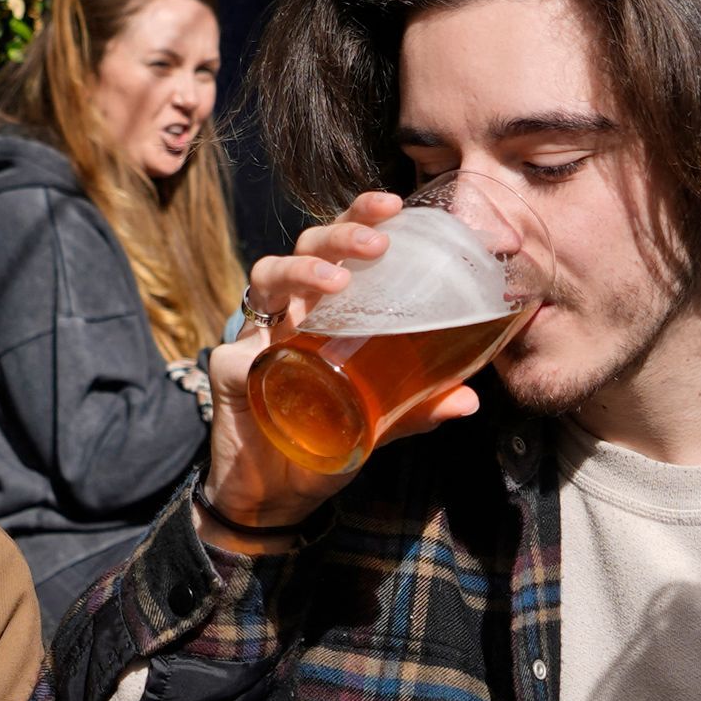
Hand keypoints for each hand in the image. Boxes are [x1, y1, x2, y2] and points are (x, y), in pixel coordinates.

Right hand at [197, 188, 490, 542]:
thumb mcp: (380, 423)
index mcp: (329, 310)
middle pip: (309, 246)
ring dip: (304, 271)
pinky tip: (278, 349)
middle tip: (379, 244)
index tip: (397, 203)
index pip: (344, 248)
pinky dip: (257, 345)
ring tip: (338, 283)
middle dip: (342, 234)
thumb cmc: (326, 445)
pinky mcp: (230, 368)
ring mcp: (258, 334)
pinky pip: (239, 346)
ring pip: (269, 273)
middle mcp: (293, 311)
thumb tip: (470, 400)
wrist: (278, 497)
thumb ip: (418, 407)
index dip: (362, 218)